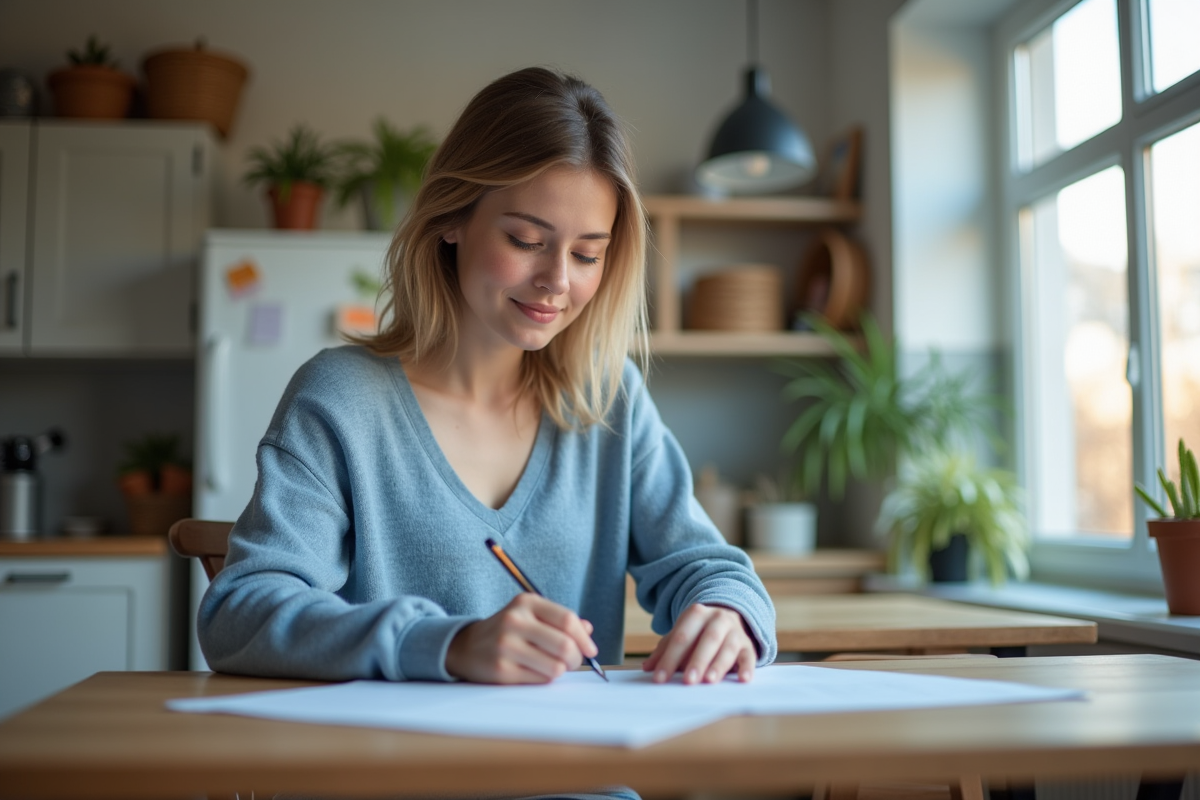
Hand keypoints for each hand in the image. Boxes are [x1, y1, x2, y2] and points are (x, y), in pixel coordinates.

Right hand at [445, 593, 598, 683]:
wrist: (466, 647)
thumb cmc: (508, 631)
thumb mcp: (531, 615)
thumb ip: (560, 620)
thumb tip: (588, 630)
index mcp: (526, 602)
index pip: (567, 619)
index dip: (584, 638)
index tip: (590, 650)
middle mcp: (515, 621)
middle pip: (564, 645)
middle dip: (576, 658)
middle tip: (572, 662)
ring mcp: (506, 646)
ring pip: (555, 667)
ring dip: (560, 671)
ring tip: (552, 667)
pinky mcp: (501, 670)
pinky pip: (540, 680)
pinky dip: (544, 679)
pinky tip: (534, 672)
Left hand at [641, 603, 756, 684]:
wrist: (728, 616)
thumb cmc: (698, 632)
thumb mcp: (681, 634)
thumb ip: (665, 650)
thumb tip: (647, 667)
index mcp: (697, 614)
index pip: (681, 637)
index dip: (670, 658)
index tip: (659, 678)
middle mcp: (718, 619)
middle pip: (707, 639)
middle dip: (697, 661)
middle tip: (688, 681)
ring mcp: (735, 631)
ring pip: (728, 647)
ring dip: (719, 665)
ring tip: (709, 681)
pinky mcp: (748, 645)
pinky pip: (749, 656)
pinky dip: (747, 668)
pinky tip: (743, 679)